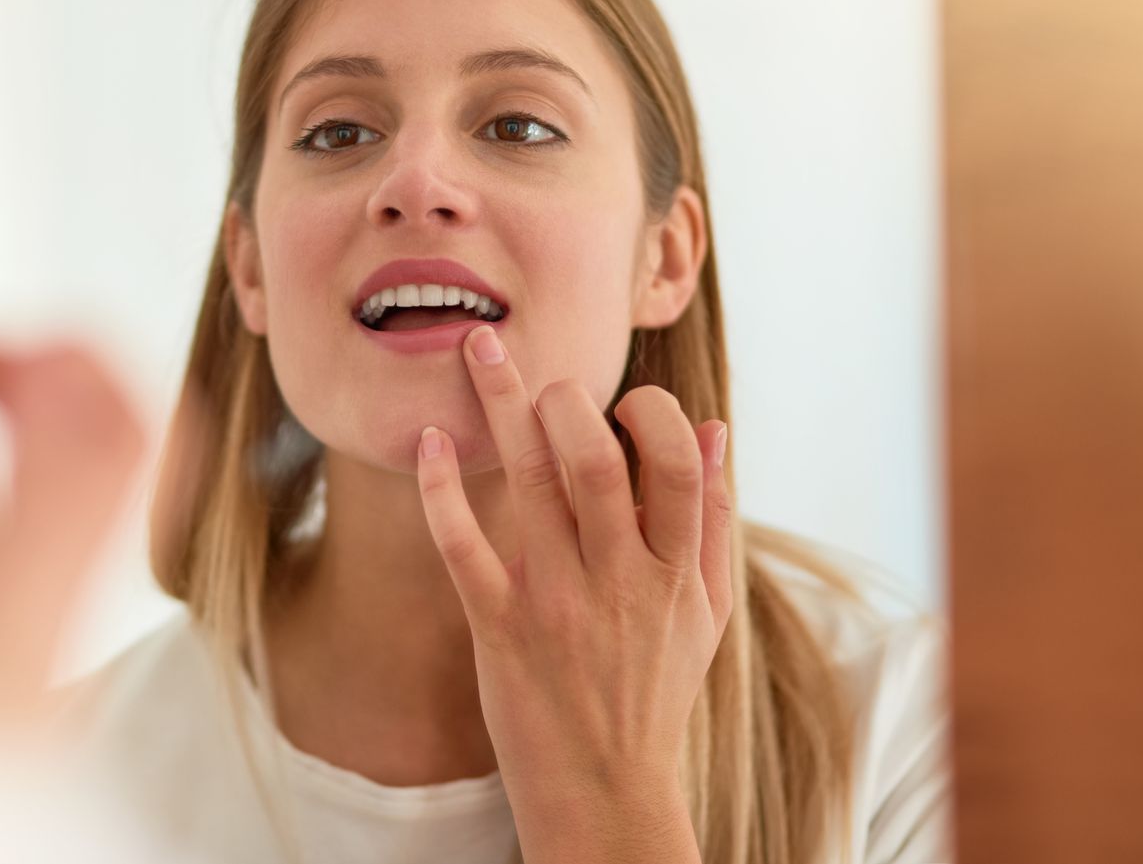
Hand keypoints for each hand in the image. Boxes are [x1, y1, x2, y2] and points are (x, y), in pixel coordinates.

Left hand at [415, 323, 731, 863]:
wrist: (605, 793)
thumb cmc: (656, 689)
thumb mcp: (706, 611)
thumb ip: (713, 519)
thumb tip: (711, 428)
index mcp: (676, 571)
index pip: (674, 462)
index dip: (649, 412)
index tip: (625, 401)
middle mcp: (618, 581)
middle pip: (593, 459)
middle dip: (566, 397)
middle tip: (547, 375)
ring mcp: (555, 603)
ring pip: (529, 484)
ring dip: (503, 405)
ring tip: (482, 348)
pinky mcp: (499, 628)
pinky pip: (465, 548)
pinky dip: (442, 490)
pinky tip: (429, 441)